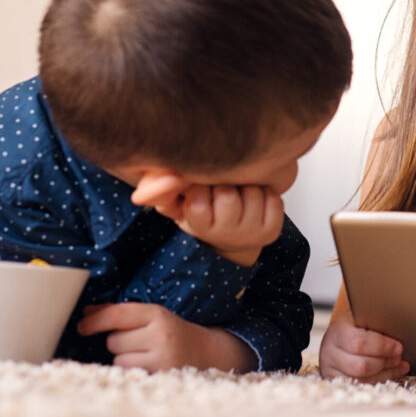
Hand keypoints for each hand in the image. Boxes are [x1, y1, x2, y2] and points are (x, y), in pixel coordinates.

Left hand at [77, 303, 257, 372]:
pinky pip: (129, 374)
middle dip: (119, 341)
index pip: (118, 314)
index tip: (81, 326)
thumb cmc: (172, 331)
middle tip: (138, 341)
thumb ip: (120, 313)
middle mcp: (161, 335)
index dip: (95, 320)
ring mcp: (162, 359)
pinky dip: (132, 371)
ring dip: (124, 358)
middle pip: (114, 340)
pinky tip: (148, 366)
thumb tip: (86, 311)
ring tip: (145, 354)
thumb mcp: (152, 316)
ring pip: (119, 360)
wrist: (207, 352)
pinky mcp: (161, 377)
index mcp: (158, 314)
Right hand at [131, 173, 283, 266]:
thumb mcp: (177, 197)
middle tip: (221, 187)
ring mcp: (249, 233)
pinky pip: (274, 200)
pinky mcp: (272, 230)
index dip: (200, 184)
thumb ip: (158, 188)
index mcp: (197, 223)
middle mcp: (223, 233)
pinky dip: (267, 195)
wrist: (234, 230)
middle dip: (225, 183)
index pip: (198, 196)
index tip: (200, 186)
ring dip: (248, 187)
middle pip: (228, 194)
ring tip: (239, 192)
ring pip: (252, 194)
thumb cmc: (206, 205)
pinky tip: (256, 199)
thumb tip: (141, 195)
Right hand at [318, 309, 408, 382]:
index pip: (359, 343)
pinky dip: (380, 380)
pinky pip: (362, 386)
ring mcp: (331, 370)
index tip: (398, 347)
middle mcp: (329, 352)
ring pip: (361, 379)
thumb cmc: (356, 327)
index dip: (382, 347)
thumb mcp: (364, 320)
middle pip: (360, 366)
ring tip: (399, 365)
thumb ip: (378, 326)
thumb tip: (401, 334)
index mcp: (337, 331)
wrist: (338, 337)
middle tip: (399, 357)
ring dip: (385, 373)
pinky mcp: (337, 382)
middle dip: (384, 362)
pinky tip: (392, 372)